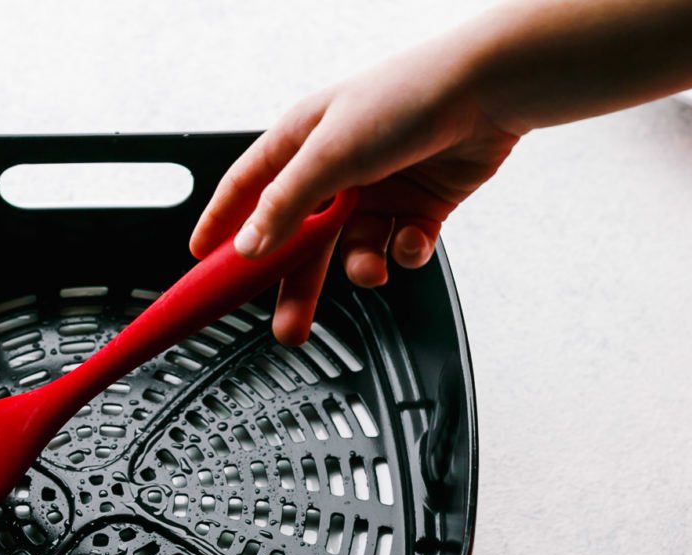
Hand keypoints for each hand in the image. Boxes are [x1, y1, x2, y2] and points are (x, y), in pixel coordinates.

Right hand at [189, 38, 519, 345]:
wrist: (489, 92)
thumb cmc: (407, 98)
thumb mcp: (330, 154)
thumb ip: (285, 205)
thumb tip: (247, 247)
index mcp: (301, 143)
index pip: (246, 191)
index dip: (221, 226)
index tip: (202, 263)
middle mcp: (335, 169)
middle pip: (300, 241)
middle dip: (296, 285)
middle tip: (287, 325)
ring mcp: (376, 190)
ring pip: (351, 251)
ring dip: (361, 267)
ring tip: (370, 269)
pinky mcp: (416, 206)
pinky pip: (396, 248)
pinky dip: (403, 253)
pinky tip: (409, 240)